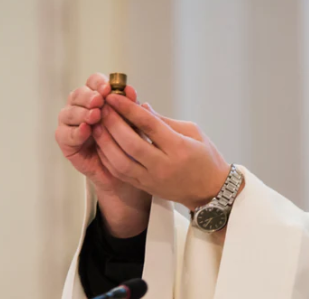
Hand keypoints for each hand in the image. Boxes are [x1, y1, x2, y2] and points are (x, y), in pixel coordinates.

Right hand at [54, 73, 151, 236]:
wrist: (128, 172)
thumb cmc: (132, 145)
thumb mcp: (135, 124)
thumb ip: (131, 107)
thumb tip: (130, 90)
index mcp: (98, 99)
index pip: (93, 83)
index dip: (98, 83)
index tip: (109, 87)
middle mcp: (81, 109)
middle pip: (78, 95)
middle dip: (88, 96)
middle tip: (100, 100)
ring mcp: (71, 125)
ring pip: (68, 112)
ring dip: (81, 112)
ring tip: (95, 115)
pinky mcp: (66, 143)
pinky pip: (65, 134)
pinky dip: (75, 131)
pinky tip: (86, 130)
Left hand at [93, 94, 231, 210]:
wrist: (212, 192)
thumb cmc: (206, 158)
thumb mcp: (193, 133)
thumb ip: (165, 121)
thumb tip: (142, 107)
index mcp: (179, 148)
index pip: (149, 125)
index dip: (129, 109)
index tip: (114, 96)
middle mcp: (164, 165)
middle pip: (131, 142)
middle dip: (113, 123)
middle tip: (102, 108)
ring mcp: (153, 179)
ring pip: (120, 161)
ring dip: (105, 142)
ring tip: (97, 125)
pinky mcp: (146, 187)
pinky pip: (120, 173)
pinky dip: (108, 157)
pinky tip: (102, 144)